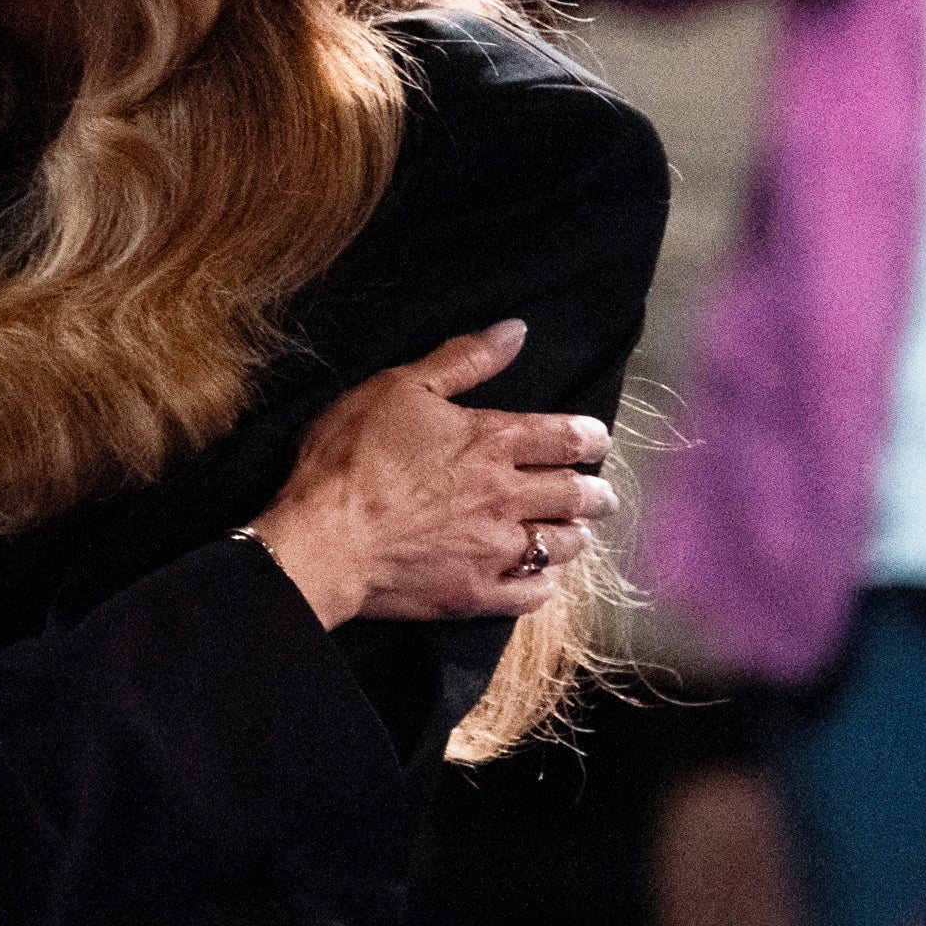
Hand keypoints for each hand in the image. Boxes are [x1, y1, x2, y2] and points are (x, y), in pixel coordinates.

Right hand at [249, 321, 617, 627]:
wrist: (324, 538)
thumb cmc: (353, 457)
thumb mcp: (400, 388)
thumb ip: (463, 360)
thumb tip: (516, 330)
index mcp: (492, 442)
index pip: (564, 438)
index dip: (589, 438)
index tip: (597, 441)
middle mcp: (507, 496)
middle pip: (574, 494)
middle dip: (594, 493)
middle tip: (600, 494)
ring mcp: (496, 549)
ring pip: (561, 544)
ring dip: (575, 535)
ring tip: (578, 531)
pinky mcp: (477, 593)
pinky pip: (532, 594)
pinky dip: (544, 584)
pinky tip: (541, 578)